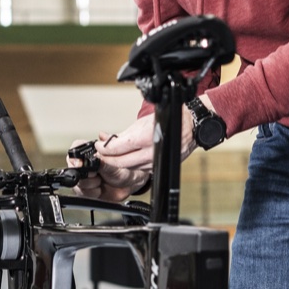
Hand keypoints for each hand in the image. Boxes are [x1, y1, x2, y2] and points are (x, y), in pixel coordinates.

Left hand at [67, 105, 199, 200]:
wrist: (190, 126)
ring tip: (109, 158)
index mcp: (144, 138)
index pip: (117, 148)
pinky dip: (129, 166)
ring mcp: (154, 162)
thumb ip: (124, 134)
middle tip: (100, 155)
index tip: (99, 147)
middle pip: (120, 162)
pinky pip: (139, 169)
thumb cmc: (169, 119)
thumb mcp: (143, 122)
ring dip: (117, 164)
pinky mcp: (158, 167)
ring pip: (129, 168)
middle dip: (107, 159)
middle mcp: (149, 152)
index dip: (104, 149)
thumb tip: (107, 139)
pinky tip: (124, 161)